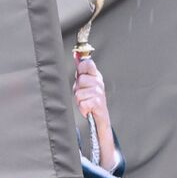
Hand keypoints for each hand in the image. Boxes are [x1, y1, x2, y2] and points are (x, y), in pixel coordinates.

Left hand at [75, 56, 116, 171]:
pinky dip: (83, 108)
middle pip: (81, 80)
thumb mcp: (83, 86)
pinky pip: (84, 103)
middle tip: (81, 95)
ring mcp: (100, 94)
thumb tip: (76, 55)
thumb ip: (81, 72)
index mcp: (95, 76)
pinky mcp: (100, 105)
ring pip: (80, 92)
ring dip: (79, 100)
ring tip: (84, 103)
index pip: (87, 63)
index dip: (81, 67)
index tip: (80, 72)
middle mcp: (99, 83)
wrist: (99, 121)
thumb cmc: (89, 102)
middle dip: (77, 89)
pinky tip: (87, 110)